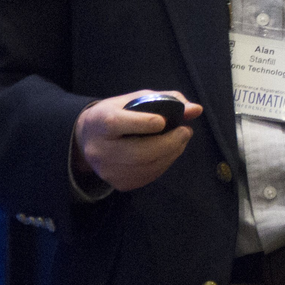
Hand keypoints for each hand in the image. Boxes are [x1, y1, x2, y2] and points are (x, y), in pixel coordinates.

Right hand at [72, 90, 201, 191]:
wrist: (88, 139)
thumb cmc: (117, 113)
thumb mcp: (134, 100)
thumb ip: (165, 101)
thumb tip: (196, 110)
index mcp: (100, 122)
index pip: (117, 124)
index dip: (142, 123)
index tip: (163, 121)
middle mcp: (100, 150)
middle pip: (138, 152)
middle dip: (168, 143)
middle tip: (185, 131)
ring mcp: (109, 170)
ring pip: (146, 167)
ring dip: (171, 153)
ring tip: (181, 140)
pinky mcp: (119, 184)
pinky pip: (148, 176)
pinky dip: (164, 164)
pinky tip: (169, 153)